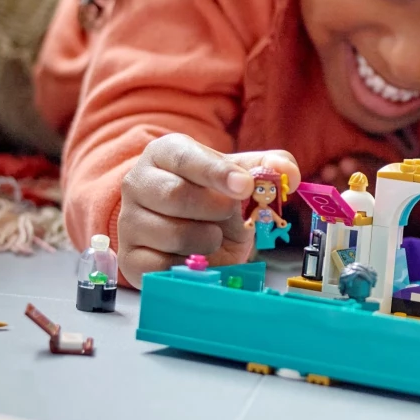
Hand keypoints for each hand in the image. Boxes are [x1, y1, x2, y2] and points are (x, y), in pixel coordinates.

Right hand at [118, 134, 299, 286]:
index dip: (217, 172)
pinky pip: (162, 265)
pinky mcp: (130, 258)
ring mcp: (129, 221)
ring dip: (207, 239)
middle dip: (215, 209)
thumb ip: (270, 167)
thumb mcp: (242, 176)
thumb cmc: (215, 197)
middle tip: (230, 214)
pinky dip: (190, 265)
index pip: (185, 157)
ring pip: (172, 233)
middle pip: (175, 196)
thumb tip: (289, 173)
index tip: (246, 186)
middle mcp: (138, 183)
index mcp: (165, 153)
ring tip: (213, 234)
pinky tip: (196, 256)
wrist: (190, 231)